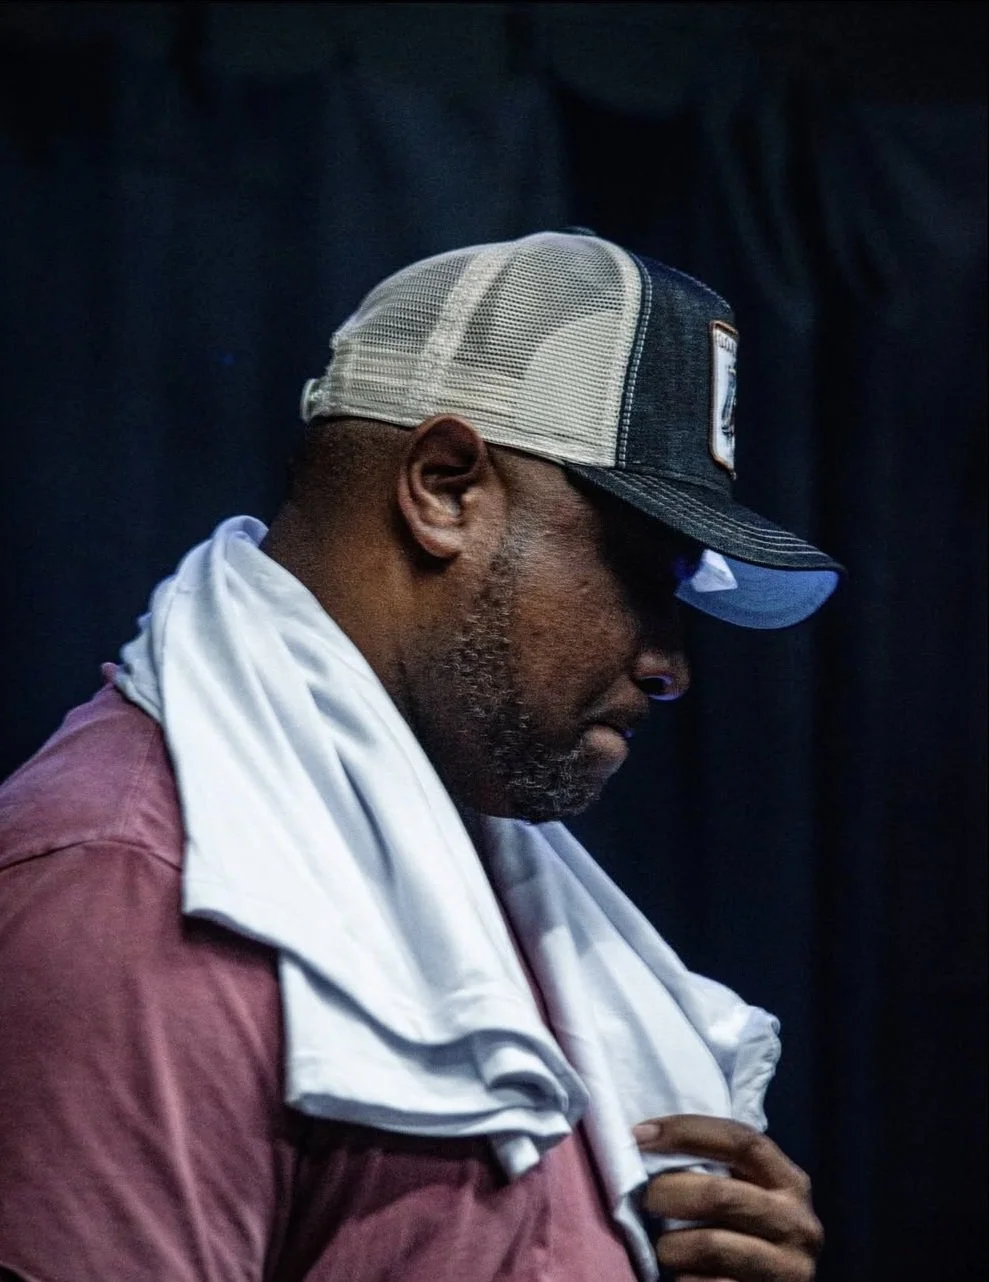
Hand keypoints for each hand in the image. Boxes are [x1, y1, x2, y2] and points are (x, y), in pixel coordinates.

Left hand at [633, 1114, 822, 1281]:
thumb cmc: (749, 1233)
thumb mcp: (750, 1194)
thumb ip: (720, 1169)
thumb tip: (649, 1137)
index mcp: (791, 1183)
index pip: (741, 1141)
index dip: (687, 1131)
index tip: (640, 1135)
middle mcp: (798, 1224)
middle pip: (721, 1195)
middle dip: (668, 1192)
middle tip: (645, 1199)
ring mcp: (789, 1269)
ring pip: (710, 1245)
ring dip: (671, 1245)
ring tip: (663, 1247)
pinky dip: (685, 1280)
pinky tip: (680, 1276)